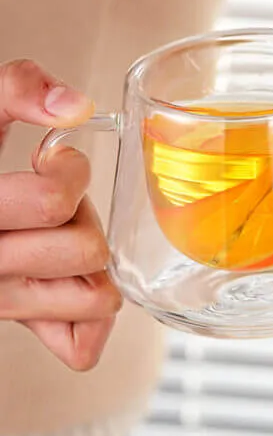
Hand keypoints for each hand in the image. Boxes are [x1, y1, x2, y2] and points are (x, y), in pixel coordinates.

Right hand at [0, 59, 120, 369]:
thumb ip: (15, 90)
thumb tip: (75, 106)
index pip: (54, 202)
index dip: (70, 171)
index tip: (54, 159)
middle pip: (86, 251)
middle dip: (85, 216)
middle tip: (57, 203)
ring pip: (97, 299)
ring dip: (92, 260)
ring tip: (57, 235)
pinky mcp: (11, 324)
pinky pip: (79, 345)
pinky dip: (86, 316)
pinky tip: (68, 278)